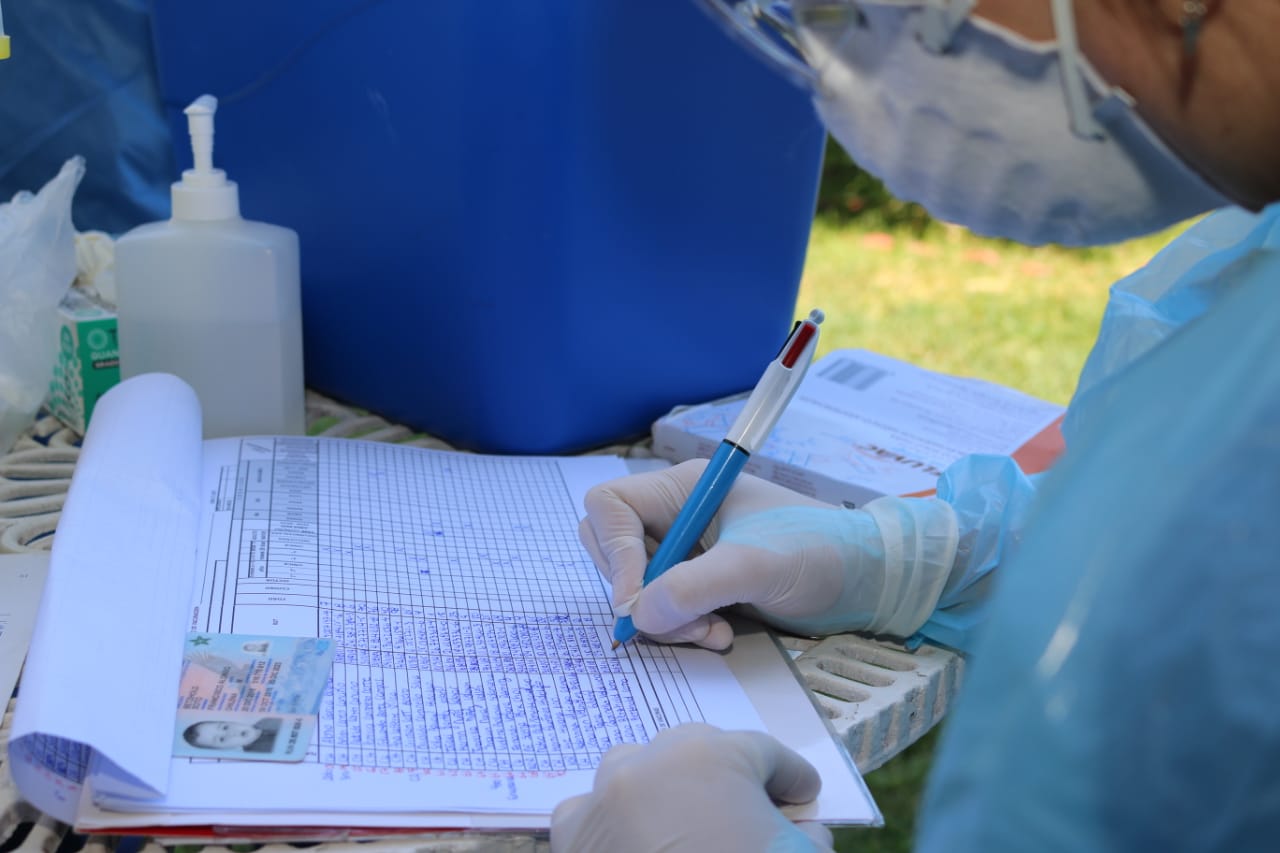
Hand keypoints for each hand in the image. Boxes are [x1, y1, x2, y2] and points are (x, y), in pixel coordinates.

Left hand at [550, 723, 832, 851]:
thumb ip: (807, 834)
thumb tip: (803, 829)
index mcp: (711, 757)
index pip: (762, 752)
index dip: (790, 776)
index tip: (803, 796)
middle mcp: (650, 764)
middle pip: (696, 750)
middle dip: (727, 776)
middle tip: (752, 809)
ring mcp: (605, 800)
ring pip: (636, 770)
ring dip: (663, 785)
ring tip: (688, 819)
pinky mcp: (575, 838)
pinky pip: (592, 812)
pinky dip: (614, 821)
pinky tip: (635, 842)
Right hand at [580, 460, 958, 648]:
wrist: (869, 580)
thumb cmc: (819, 552)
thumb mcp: (756, 566)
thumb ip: (694, 586)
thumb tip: (637, 613)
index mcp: (684, 489)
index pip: (611, 508)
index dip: (614, 553)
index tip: (636, 600)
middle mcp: (677, 515)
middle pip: (614, 551)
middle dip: (640, 594)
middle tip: (681, 621)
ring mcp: (687, 551)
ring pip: (638, 588)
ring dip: (666, 619)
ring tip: (713, 632)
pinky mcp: (700, 584)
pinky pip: (665, 609)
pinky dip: (683, 628)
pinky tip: (721, 635)